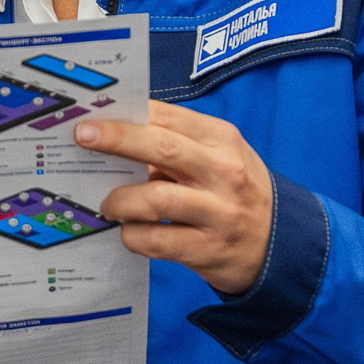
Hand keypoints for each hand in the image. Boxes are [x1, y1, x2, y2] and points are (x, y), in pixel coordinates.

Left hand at [79, 103, 273, 295]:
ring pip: (156, 199)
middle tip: (83, 138)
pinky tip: (128, 232)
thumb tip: (115, 136)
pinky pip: (158, 241)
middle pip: (162, 148)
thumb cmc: (236, 191)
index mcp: (222, 140)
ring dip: (121, 200)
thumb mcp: (220, 156)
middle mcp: (224, 172)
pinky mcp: (208, 249)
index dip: (127, 114)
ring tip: (107, 204)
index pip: (169, 117)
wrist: (281, 244)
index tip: (92, 114)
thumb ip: (178, 144)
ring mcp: (218, 212)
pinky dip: (133, 236)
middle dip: (117, 139)